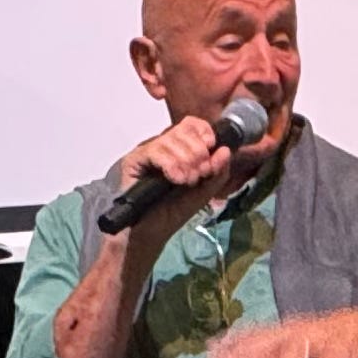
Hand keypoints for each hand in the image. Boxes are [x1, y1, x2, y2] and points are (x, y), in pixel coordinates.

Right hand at [103, 114, 253, 246]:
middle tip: (199, 175)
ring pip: (170, 139)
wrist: (150, 233)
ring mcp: (146, 152)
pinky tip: (177, 179)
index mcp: (178, 149)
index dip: (204, 133)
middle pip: (183, 130)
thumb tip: (225, 150)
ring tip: (187, 181)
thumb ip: (218, 172)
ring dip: (186, 161)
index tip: (211, 149)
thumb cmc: (173, 212)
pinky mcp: (133, 161)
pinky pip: (155, 151)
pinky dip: (171, 165)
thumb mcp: (204, 192)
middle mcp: (162, 146)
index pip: (192, 124)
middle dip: (198, 152)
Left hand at [212, 307, 357, 357]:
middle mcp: (302, 333)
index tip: (209, 357)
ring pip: (297, 355)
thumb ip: (268, 348)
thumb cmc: (329, 338)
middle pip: (272, 344)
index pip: (256, 334)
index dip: (233, 345)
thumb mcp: (298, 337)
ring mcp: (323, 344)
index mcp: (289, 329)